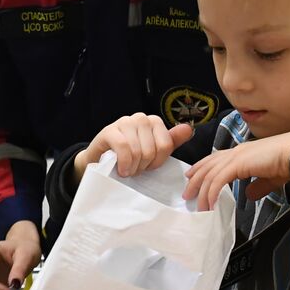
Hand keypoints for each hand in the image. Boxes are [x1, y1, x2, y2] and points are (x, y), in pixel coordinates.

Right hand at [75, 114, 193, 179]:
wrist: (100, 160)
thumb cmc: (129, 157)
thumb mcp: (154, 151)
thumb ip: (171, 141)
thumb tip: (189, 129)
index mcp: (154, 122)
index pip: (166, 146)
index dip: (157, 162)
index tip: (148, 167)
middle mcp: (140, 118)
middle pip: (152, 150)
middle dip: (143, 166)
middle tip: (134, 169)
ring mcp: (124, 122)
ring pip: (138, 150)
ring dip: (132, 167)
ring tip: (127, 170)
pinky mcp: (109, 130)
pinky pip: (124, 148)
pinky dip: (124, 163)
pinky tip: (121, 170)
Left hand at [183, 130, 289, 210]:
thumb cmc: (289, 162)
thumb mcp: (270, 178)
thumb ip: (258, 186)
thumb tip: (250, 195)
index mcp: (243, 151)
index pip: (217, 158)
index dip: (203, 167)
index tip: (193, 176)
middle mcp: (236, 151)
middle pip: (208, 165)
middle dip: (196, 179)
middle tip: (187, 193)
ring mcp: (236, 157)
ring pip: (210, 175)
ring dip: (202, 191)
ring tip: (197, 206)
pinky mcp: (238, 165)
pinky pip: (218, 181)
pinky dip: (212, 194)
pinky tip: (210, 205)